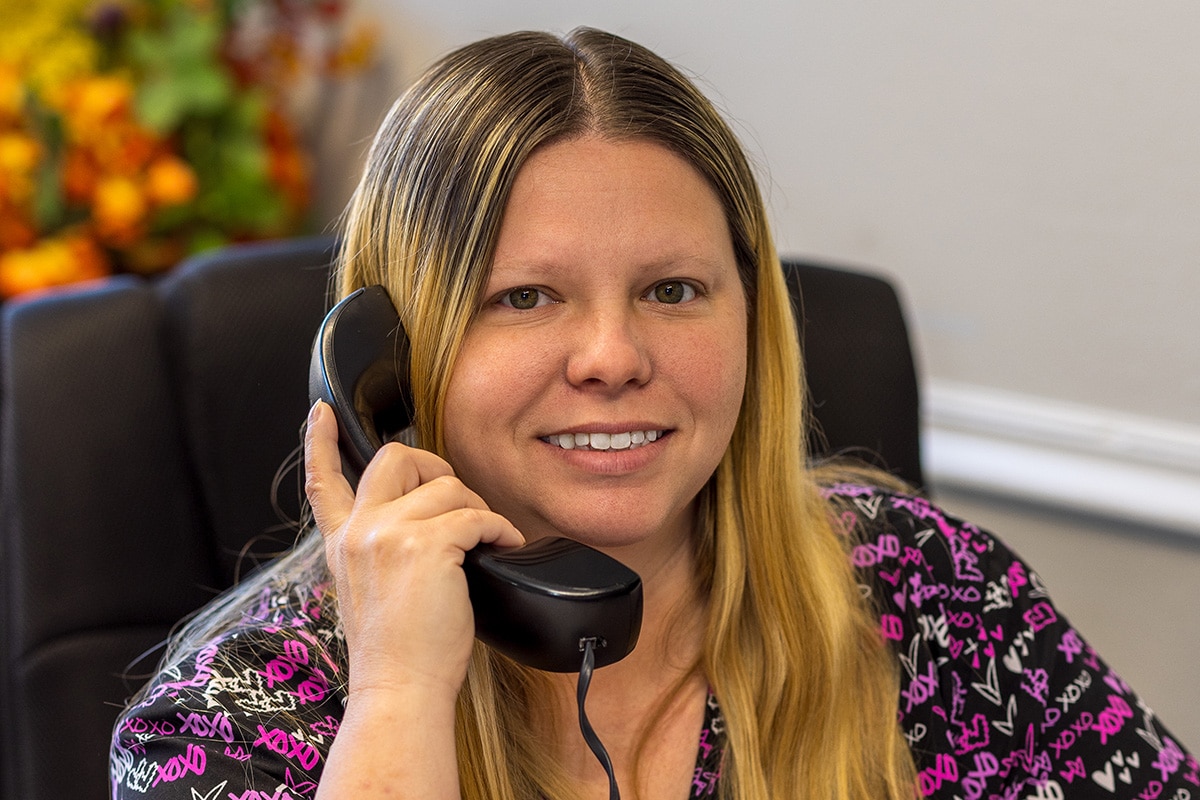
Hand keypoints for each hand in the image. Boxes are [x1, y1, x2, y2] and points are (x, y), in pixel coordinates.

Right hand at [303, 400, 524, 700]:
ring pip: (446, 486)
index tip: (321, 412)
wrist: (398, 689)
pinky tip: (505, 545)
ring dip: (477, 509)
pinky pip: (477, 515)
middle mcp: (358, 531)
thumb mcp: (369, 592)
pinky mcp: (425, 545)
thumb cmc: (397, 652)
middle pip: (394, 459)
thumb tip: (427, 523)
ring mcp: (388, 534)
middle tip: (457, 498)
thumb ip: (381, 550)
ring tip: (488, 539)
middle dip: (433, 465)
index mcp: (342, 543)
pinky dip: (500, 528)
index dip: (319, 440)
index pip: (322, 481)